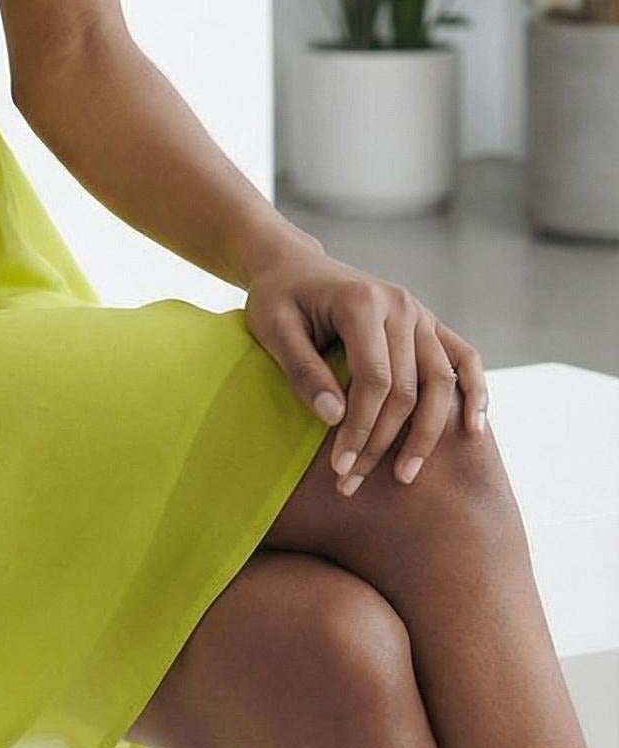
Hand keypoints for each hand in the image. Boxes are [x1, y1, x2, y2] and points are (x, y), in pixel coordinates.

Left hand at [244, 244, 488, 494]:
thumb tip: (335, 418)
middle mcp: (400, 305)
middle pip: (407, 389)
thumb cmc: (277, 298)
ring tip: (406, 476)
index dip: (360, 429)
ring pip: (441, 382)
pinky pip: (464, 358)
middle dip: (382, 442)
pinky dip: (475, 392)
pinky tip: (472, 429)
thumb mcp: (272, 328)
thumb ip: (303, 370)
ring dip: (428, 434)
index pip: (374, 380)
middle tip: (353, 482)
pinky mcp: (429, 322)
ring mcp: (420, 312)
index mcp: (362, 301)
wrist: (294, 265)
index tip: (339, 468)